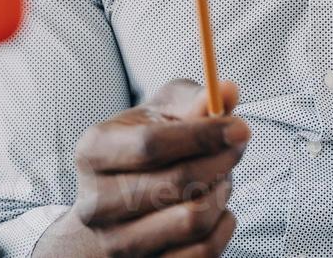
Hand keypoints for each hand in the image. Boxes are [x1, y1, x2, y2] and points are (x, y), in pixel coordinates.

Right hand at [36, 79, 250, 257]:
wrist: (112, 207)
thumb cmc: (141, 150)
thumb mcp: (160, 112)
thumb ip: (194, 100)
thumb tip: (227, 91)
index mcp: (93, 152)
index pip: (151, 145)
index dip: (203, 135)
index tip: (239, 127)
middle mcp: (97, 203)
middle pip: (175, 183)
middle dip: (220, 161)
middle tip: (235, 149)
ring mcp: (116, 244)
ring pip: (192, 220)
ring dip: (221, 193)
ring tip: (220, 178)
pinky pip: (201, 254)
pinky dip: (223, 226)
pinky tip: (219, 208)